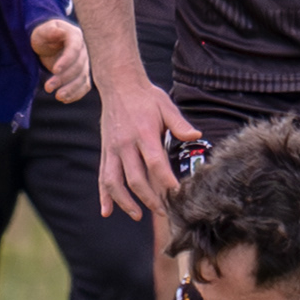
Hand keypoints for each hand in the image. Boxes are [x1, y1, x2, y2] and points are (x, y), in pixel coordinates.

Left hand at [31, 15, 90, 102]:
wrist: (48, 42)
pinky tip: (64, 99)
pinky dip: (76, 94)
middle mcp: (83, 50)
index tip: (54, 70)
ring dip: (71, 89)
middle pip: (78, 67)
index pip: (74, 49)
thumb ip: (50, 30)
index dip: (66, 60)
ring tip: (58, 97)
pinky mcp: (82, 74)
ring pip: (82, 78)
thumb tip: (57, 30)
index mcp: (75, 36)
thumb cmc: (44, 35)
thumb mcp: (43, 30)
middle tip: (47, 87)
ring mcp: (84, 63)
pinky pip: (83, 86)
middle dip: (63, 79)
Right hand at [98, 73, 200, 219]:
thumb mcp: (165, 106)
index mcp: (144, 133)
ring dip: (125, 202)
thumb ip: (179, 124)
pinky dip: (104, 196)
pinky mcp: (105, 151)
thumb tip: (196, 135)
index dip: (165, 181)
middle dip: (149, 198)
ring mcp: (113, 149)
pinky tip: (107, 211)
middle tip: (163, 211)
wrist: (118, 84)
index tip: (176, 193)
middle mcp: (125, 144)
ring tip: (137, 215)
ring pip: (115, 182)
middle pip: (135, 178)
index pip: (155, 163)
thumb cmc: (145, 96)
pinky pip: (103, 177)